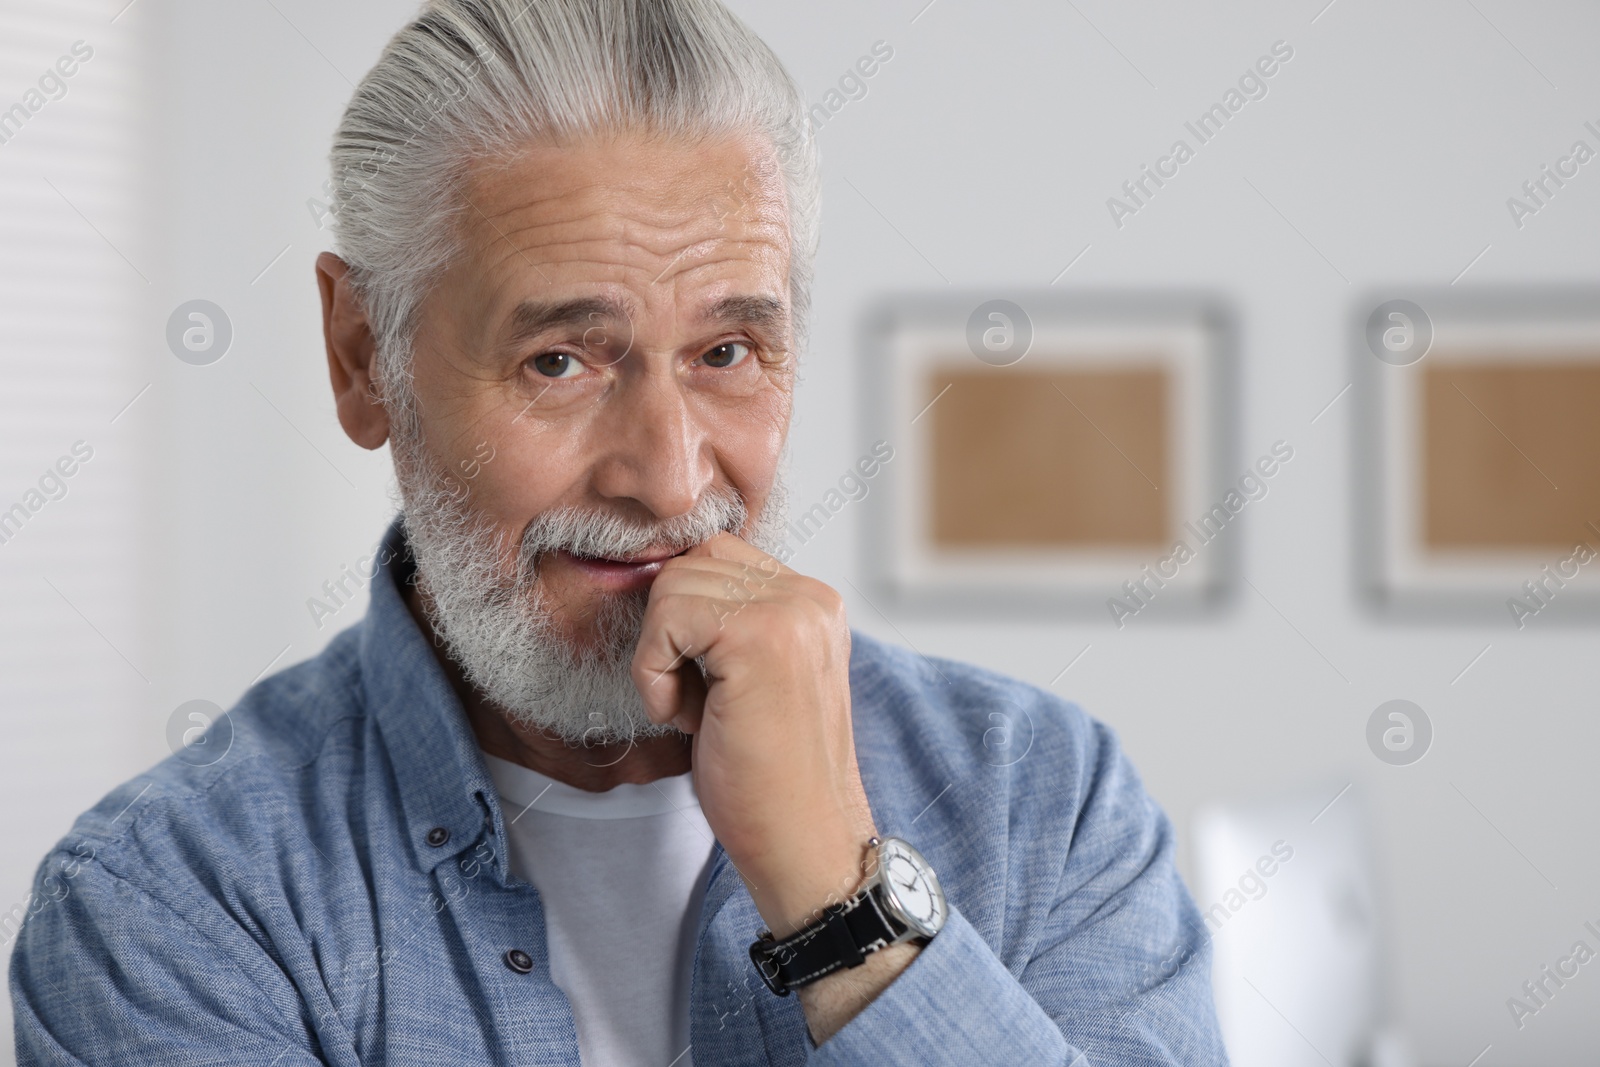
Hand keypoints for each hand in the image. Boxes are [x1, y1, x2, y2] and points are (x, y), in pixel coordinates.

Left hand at [631, 534, 876, 936]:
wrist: (804, 843)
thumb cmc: (769, 778)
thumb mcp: (751, 681)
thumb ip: (727, 625)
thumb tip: (658, 580)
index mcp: (812, 603)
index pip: (716, 556)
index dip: (685, 618)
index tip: (706, 684)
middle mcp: (810, 597)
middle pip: (690, 562)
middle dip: (672, 633)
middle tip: (701, 702)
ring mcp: (791, 612)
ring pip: (672, 583)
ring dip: (662, 653)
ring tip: (700, 711)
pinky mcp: (760, 635)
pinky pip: (666, 617)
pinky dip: (654, 671)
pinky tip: (688, 717)